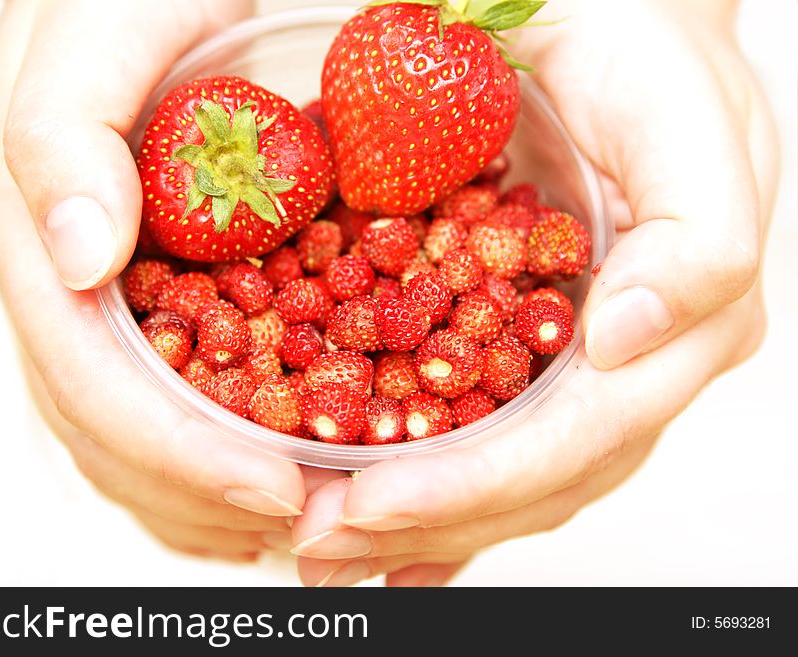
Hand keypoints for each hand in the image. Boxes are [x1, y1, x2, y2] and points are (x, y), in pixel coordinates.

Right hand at [0, 0, 308, 560]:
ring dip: (189, 489)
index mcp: (33, 201)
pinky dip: (195, 450)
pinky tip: (247, 470)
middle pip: (95, 412)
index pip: (84, 364)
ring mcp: (92, 266)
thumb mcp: (103, 18)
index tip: (271, 491)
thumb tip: (75, 260)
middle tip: (290, 521)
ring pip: (114, 417)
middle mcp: (53, 248)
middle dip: (190, 485)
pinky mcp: (137, 272)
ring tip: (274, 519)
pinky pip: (148, 382)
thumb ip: (60, 124)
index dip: (170, 446)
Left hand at [290, 0, 778, 585]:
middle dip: (426, 521)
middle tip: (318, 543)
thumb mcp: (681, 114)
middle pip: (539, 479)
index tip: (370, 503)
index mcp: (690, 315)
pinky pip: (497, 444)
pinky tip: (386, 539)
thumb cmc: (644, 50)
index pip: (578, 438)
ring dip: (419, 525)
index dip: (477, 484)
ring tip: (327, 548)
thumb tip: (626, 345)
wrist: (620, 20)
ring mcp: (599, 365)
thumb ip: (697, 234)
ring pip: (517, 482)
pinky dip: (438, 501)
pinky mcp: (550, 354)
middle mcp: (648, 358)